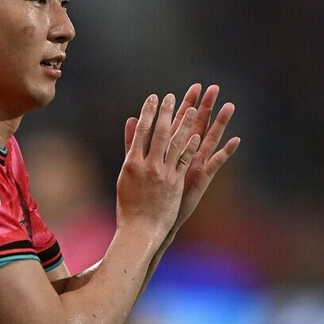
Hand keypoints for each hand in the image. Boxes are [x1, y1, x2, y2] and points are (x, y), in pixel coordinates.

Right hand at [116, 93, 200, 237]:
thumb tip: (131, 123)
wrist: (140, 228)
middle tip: (171, 96)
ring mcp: (163, 175)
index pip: (141, 131)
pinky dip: (190, 148)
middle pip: (159, 134)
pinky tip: (197, 136)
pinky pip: (184, 162)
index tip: (153, 98)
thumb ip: (130, 147)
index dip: (148, 113)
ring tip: (192, 109)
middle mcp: (148, 166)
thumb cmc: (129, 202)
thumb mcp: (125, 173)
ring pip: (175, 145)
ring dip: (184, 126)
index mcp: (132, 163)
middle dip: (166, 113)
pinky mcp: (176, 184)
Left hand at [124, 85, 239, 231]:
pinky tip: (236, 140)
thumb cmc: (147, 193)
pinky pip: (215, 163)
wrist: (154, 219)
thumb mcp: (140, 162)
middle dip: (204, 106)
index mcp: (172, 149)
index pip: (180, 121)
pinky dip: (226, 152)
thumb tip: (131, 119)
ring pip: (210, 140)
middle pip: (197, 125)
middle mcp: (186, 154)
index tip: (193, 86)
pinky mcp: (201, 178)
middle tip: (213, 88)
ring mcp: (195, 165)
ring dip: (220, 123)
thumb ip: (136, 140)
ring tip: (229, 106)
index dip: (186, 104)